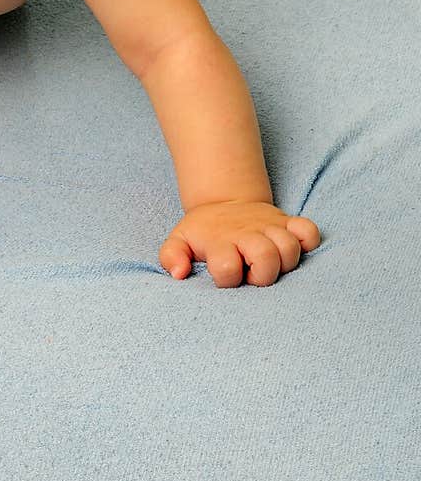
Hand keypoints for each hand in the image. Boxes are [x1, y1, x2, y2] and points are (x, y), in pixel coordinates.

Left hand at [159, 200, 321, 286]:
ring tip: (269, 264)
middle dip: (261, 274)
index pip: (227, 267)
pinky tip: (293, 247)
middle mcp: (248, 234)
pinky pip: (309, 230)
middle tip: (251, 274)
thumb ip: (171, 257)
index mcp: (221, 242)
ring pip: (289, 248)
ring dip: (283, 262)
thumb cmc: (203, 233)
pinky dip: (307, 241)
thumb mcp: (179, 241)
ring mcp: (269, 227)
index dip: (227, 277)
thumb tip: (179, 273)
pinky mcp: (287, 222)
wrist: (223, 203)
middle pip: (266, 257)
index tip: (224, 275)